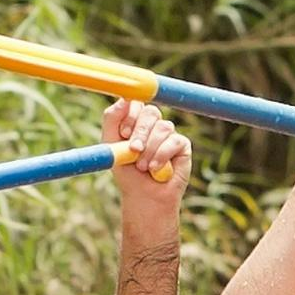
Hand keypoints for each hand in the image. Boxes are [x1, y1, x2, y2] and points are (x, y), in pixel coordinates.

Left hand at [106, 98, 190, 234]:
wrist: (143, 196)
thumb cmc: (127, 172)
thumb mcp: (111, 144)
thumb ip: (112, 119)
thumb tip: (123, 98)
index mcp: (136, 120)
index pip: (137, 104)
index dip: (131, 115)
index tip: (123, 133)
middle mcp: (154, 124)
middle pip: (151, 112)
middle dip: (141, 131)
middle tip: (133, 150)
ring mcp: (169, 134)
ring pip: (163, 128)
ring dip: (150, 150)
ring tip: (143, 167)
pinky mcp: (182, 145)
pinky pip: (174, 142)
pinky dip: (162, 156)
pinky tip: (155, 169)